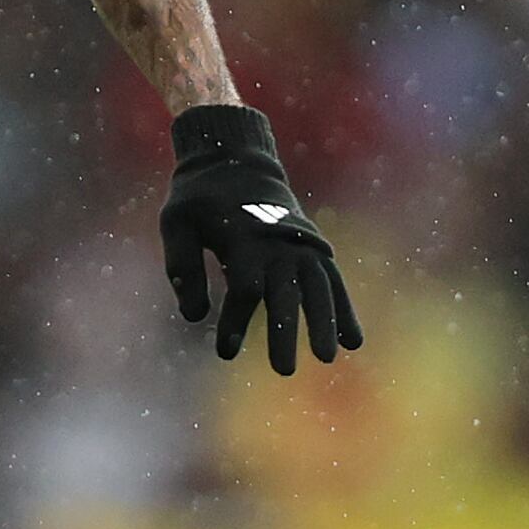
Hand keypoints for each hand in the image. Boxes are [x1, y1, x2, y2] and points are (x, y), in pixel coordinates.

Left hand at [159, 102, 363, 374]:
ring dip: (324, 322)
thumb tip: (193, 317)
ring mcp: (300, 242)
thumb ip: (182, 267)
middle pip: (285, 292)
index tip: (225, 351)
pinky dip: (343, 308)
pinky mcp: (312, 245)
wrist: (234, 158)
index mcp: (243, 236)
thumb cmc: (198, 197)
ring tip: (327, 358)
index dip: (236, 321)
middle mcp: (277, 241)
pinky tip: (352, 340)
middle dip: (284, 332)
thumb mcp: (176, 224)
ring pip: (318, 286)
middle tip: (284, 370)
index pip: (244, 288)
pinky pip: (332, 279)